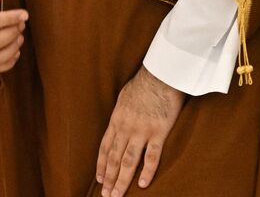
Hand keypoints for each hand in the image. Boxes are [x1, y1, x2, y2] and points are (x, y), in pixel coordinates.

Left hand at [96, 66, 184, 196]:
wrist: (159, 75)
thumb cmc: (143, 84)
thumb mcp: (124, 98)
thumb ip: (121, 114)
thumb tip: (119, 123)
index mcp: (116, 120)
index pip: (105, 147)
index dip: (101, 165)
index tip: (99, 179)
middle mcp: (125, 128)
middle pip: (114, 158)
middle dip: (109, 178)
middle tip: (106, 195)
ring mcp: (141, 131)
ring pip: (128, 161)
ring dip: (122, 180)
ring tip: (117, 195)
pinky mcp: (158, 132)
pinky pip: (151, 156)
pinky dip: (146, 171)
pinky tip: (142, 185)